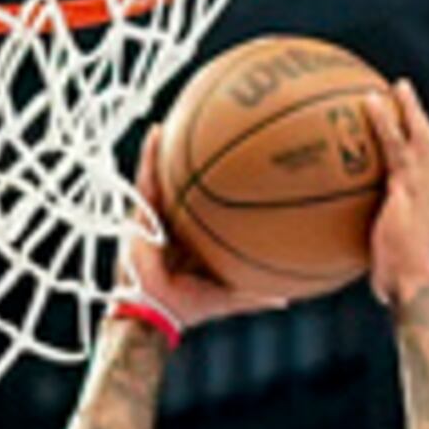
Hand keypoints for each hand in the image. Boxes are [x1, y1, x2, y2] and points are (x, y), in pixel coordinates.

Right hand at [120, 133, 248, 333]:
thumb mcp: (229, 297)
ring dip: (173, 146)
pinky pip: (146, 179)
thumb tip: (288, 298)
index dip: (222, 185)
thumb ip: (255, 295)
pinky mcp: (140, 213)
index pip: (209, 204)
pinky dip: (150, 156)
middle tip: (214, 126)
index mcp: (197, 237)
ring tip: (182, 116)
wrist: (154, 312)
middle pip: (190, 184)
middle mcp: (178, 221)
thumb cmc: (188, 308)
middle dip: (197, 157)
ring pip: (167, 174)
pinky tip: (157, 133)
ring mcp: (159, 215)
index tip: (240, 161)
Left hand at [368, 75, 428, 307]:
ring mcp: (423, 187)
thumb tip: (340, 263)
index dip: (420, 147)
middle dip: (419, 118)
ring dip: (409, 109)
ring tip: (394, 86)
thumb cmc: (398, 285)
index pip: (426, 170)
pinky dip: (383, 120)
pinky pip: (394, 145)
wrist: (412, 284)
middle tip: (404, 93)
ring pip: (419, 137)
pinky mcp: (408, 185)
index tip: (409, 129)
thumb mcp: (383, 267)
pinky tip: (367, 101)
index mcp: (426, 207)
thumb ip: (368, 255)